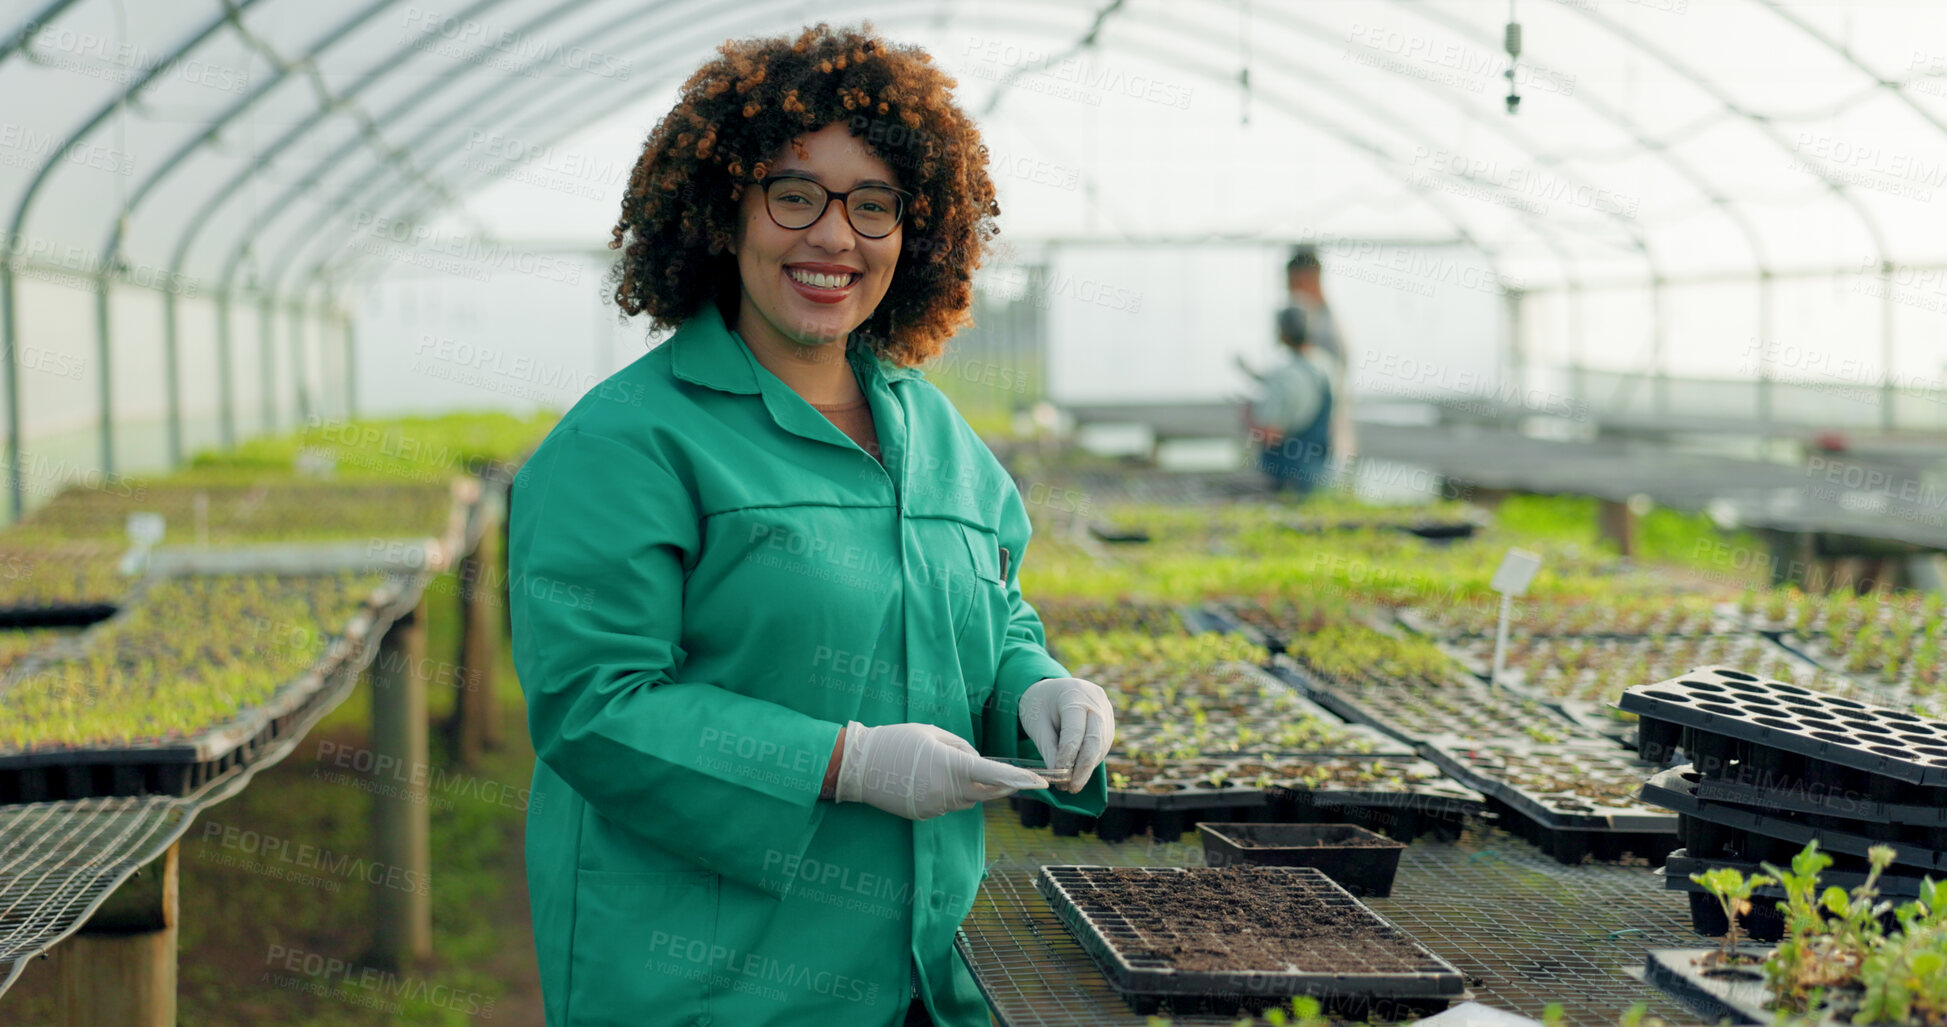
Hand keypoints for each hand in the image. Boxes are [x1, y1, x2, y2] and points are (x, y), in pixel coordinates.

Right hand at [834, 721, 1047, 819]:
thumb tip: (979, 762)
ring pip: (969, 799)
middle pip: (987, 791)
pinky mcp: (925, 815)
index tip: (1041, 782)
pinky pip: (949, 804)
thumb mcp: (932, 733)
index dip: (1019, 778)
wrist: (859, 766)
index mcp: (950, 765)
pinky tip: (930, 779)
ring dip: (972, 787)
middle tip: (1019, 778)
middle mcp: (946, 791)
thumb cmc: (896, 741)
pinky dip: (951, 793)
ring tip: (947, 766)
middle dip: (1003, 784)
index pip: (993, 773)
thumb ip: (962, 747)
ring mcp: (935, 806)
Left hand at [1019, 677, 1114, 792]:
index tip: (1059, 775)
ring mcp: (1106, 710)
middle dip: (1084, 768)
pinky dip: (1091, 760)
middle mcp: (1096, 700)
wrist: (1051, 690)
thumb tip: (1058, 774)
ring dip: (1087, 767)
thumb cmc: (1039, 704)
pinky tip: (1078, 770)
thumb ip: (1048, 748)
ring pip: (1101, 745)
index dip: (1068, 755)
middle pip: (1095, 739)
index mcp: (1074, 694)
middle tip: (1071, 788)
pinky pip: (1103, 744)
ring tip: (1070, 783)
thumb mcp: (1036, 723)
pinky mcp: (1109, 720)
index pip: (1075, 730)